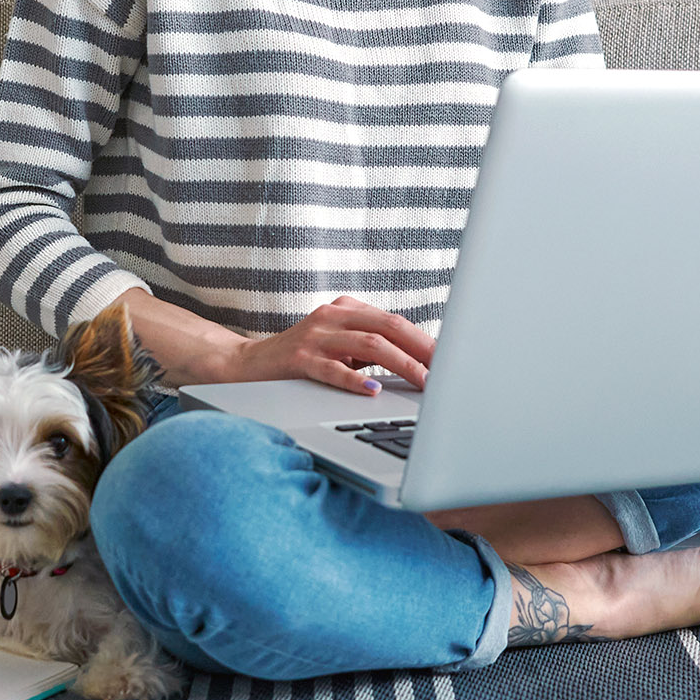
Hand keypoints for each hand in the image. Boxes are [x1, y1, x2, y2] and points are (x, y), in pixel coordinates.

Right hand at [217, 296, 436, 395]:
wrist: (246, 365)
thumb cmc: (301, 359)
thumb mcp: (339, 346)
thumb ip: (371, 349)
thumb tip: (421, 366)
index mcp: (346, 310)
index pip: (395, 322)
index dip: (426, 341)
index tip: (452, 360)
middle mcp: (332, 316)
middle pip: (388, 327)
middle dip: (422, 350)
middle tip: (447, 371)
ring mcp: (314, 336)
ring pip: (369, 344)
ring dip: (402, 364)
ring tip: (424, 382)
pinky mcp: (298, 359)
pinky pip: (332, 369)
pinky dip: (355, 379)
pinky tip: (374, 389)